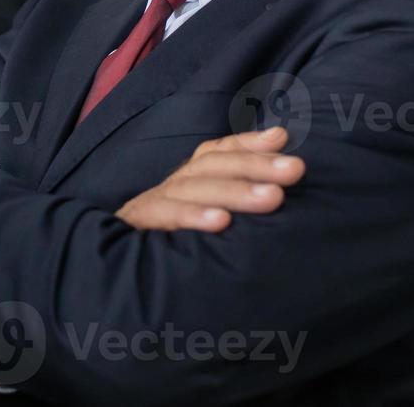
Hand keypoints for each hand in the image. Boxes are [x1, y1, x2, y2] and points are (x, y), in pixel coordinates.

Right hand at [116, 127, 305, 231]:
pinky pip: (164, 216)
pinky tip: (221, 222)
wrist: (119, 274)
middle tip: (295, 169)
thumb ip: (241, 199)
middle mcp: (172, 188)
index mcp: (189, 182)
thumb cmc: (177, 249)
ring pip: (192, 187)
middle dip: (254, 165)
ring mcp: (153, 204)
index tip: (281, 138)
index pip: (217, 153)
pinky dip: (192, 216)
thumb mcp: (211, 220)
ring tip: (272, 197)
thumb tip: (279, 164)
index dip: (248, 143)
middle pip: (211, 166)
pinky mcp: (137, 225)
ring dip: (234, 191)